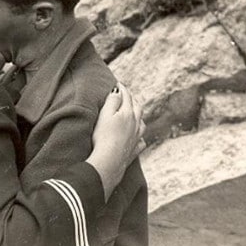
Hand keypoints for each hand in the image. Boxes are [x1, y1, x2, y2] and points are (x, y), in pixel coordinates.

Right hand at [86, 83, 145, 200]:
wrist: (109, 162)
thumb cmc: (103, 138)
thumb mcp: (105, 115)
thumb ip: (112, 101)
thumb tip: (118, 90)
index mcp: (128, 113)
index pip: (127, 96)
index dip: (122, 88)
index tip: (118, 83)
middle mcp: (136, 124)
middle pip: (137, 107)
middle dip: (132, 99)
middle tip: (126, 95)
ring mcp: (136, 138)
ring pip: (142, 123)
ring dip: (138, 116)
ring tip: (134, 113)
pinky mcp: (134, 150)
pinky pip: (141, 141)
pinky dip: (140, 136)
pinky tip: (138, 137)